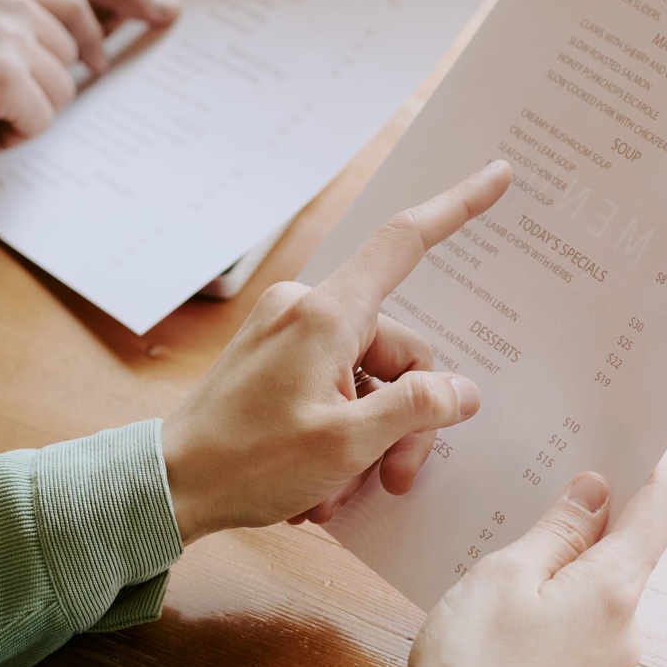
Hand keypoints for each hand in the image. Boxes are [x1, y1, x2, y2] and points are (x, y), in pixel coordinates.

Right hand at [0, 0, 105, 151]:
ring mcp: (11, 33)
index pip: (73, 0)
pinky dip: (10, 138)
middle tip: (10, 111)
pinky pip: (39, 120)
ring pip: (59, 90)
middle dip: (46, 88)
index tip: (92, 65)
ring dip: (26, 116)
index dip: (89, 37)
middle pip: (70, 52)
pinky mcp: (6, 76)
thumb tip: (35, 51)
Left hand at [160, 161, 512, 543]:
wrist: (169, 486)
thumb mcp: (348, 443)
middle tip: (393, 479)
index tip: (498, 176)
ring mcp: (289, 334)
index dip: (457, 209)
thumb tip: (461, 392)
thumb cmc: (247, 463)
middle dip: (404, 422)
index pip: (403, 244)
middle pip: (399, 350)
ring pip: (370, 379)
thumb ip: (416, 409)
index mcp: (326, 314)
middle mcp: (307, 310)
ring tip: (336, 490)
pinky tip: (319, 484)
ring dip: (367, 442)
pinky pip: (337, 387)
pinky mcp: (276, 360)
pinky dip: (339, 437)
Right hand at [354, 465, 666, 666]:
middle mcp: (625, 629)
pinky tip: (509, 590)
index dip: (652, 465)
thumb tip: (597, 491)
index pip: (662, 509)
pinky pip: (580, 618)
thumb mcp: (505, 575)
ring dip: (569, 553)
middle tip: (552, 470)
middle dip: (599, 507)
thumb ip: (558, 530)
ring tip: (515, 530)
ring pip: (600, 584)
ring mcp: (604, 662)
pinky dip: (556, 591)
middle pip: (632, 546)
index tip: (630, 434)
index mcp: (615, 591)